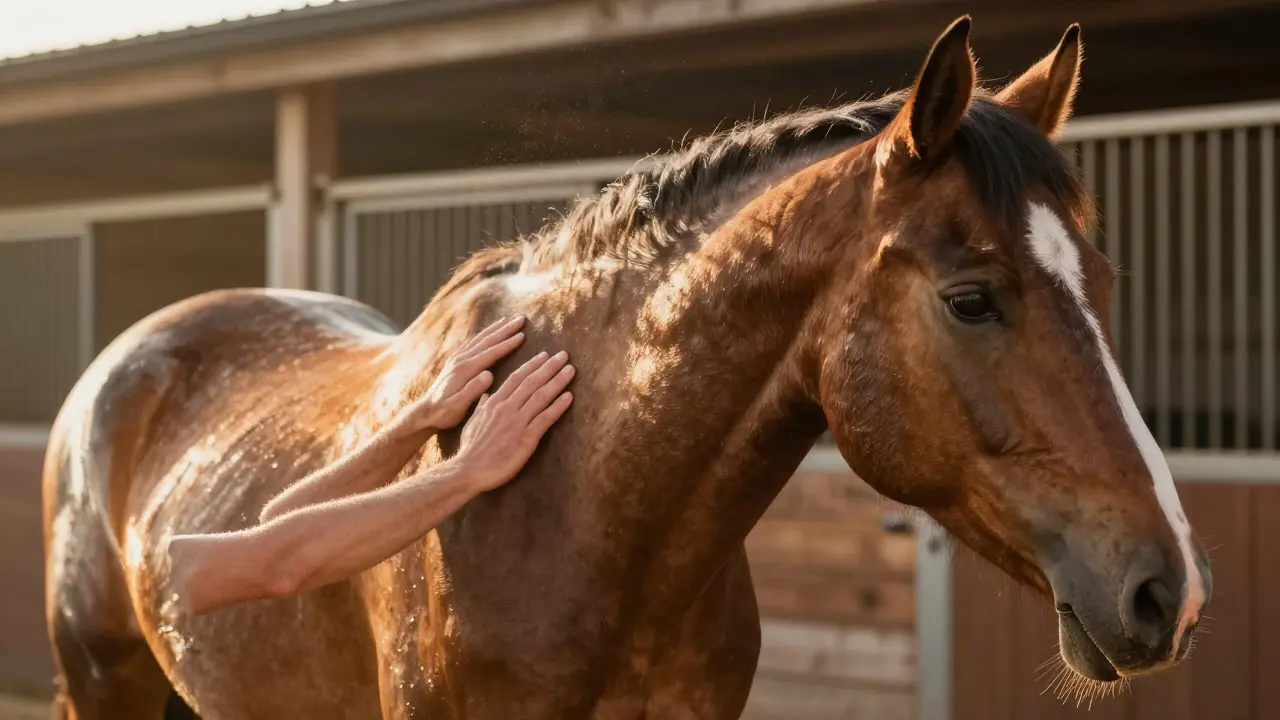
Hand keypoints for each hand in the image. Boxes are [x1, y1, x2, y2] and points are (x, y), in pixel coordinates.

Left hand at [409, 316, 527, 431]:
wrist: (424, 412)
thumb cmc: (443, 413)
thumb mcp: (457, 406)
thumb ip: (473, 390)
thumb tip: (489, 374)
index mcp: (465, 370)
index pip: (491, 353)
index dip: (508, 344)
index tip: (523, 334)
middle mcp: (460, 360)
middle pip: (487, 340)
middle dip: (505, 329)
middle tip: (521, 319)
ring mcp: (456, 359)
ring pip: (480, 339)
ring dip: (495, 329)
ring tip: (508, 320)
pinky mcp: (454, 361)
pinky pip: (472, 343)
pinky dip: (484, 335)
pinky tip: (489, 332)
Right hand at [454, 350, 575, 491]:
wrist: (468, 470)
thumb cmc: (471, 449)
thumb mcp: (473, 422)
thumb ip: (482, 406)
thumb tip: (486, 394)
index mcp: (494, 403)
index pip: (516, 378)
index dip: (532, 365)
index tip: (544, 356)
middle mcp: (507, 408)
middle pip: (531, 382)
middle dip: (549, 367)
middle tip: (564, 355)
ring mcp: (517, 422)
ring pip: (540, 396)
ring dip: (557, 381)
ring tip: (570, 370)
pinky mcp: (526, 438)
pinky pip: (545, 418)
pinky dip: (558, 406)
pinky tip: (569, 397)